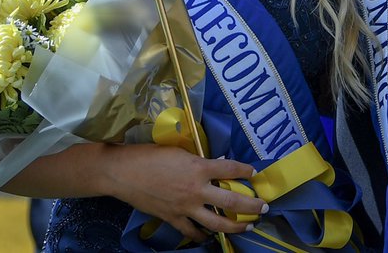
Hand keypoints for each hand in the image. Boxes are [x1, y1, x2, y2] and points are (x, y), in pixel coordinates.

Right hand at [98, 144, 266, 241]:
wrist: (123, 172)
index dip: (245, 171)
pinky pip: (193, 232)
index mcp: (199, 167)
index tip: (254, 173)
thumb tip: (214, 164)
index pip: (230, 169)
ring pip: (217, 222)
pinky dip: (203, 235)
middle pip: (232, 202)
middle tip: (264, 207)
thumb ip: (197, 160)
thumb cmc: (150, 155)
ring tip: (247, 225)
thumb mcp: (179, 151)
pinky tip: (210, 236)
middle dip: (252, 206)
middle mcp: (196, 190)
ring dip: (236, 225)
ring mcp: (185, 207)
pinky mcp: (173, 219)